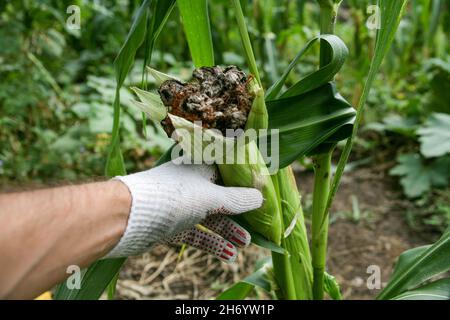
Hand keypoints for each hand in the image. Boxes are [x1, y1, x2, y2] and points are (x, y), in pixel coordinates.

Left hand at [105, 161, 262, 261]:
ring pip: (210, 218)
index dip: (246, 183)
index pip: (228, 172)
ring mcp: (182, 206)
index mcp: (201, 167)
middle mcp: (192, 185)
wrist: (128, 217)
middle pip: (222, 198)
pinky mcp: (173, 225)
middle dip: (240, 214)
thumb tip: (261, 197)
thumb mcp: (211, 197)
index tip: (262, 194)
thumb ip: (237, 199)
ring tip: (245, 244)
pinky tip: (228, 255)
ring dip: (228, 231)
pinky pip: (197, 233)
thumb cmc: (174, 197)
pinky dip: (212, 243)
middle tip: (257, 225)